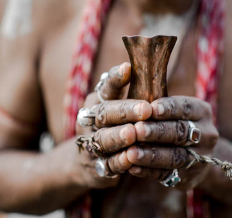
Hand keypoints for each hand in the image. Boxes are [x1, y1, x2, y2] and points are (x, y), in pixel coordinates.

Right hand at [74, 62, 151, 188]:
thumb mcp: (116, 105)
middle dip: (124, 111)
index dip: (116, 78)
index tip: (128, 68)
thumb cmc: (112, 125)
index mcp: (97, 101)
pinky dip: (119, 162)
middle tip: (144, 109)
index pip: (106, 87)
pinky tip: (130, 157)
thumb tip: (147, 64)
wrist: (83, 162)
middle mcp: (91, 121)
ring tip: (133, 133)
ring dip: (119, 136)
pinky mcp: (98, 167)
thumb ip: (129, 89)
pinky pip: (108, 164)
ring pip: (103, 139)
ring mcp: (92, 144)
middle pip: (104, 113)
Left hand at [126, 96, 218, 189]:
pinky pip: (167, 174)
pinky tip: (132, 167)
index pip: (185, 108)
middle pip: (180, 132)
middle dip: (157, 131)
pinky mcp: (188, 176)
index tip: (151, 108)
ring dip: (151, 154)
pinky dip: (148, 171)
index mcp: (202, 111)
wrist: (197, 155)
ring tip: (131, 152)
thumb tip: (128, 78)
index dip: (168, 108)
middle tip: (137, 130)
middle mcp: (206, 134)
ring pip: (174, 156)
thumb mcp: (174, 108)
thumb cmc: (175, 122)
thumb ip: (156, 102)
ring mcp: (200, 157)